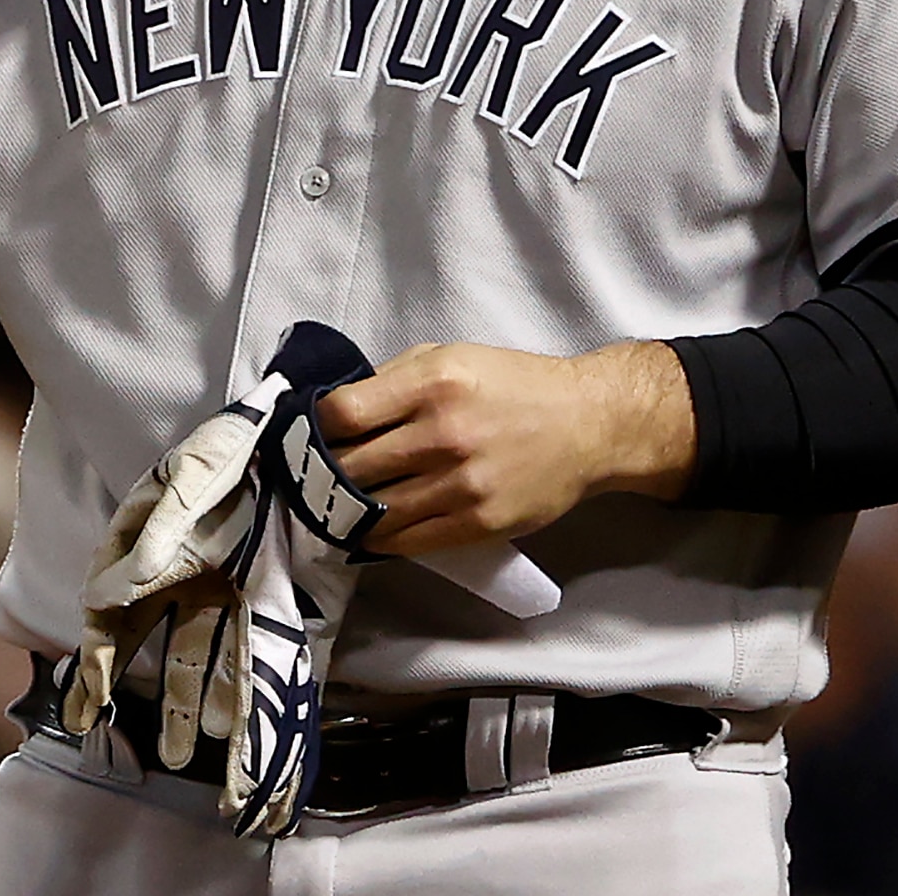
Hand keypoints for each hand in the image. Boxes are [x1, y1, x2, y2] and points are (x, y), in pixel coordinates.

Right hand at [64, 377, 282, 768]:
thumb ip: (156, 533)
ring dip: (184, 707)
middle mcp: (184, 582)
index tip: (93, 692)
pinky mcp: (273, 607)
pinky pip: (257, 660)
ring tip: (174, 754)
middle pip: (148, 646)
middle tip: (103, 733)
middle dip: (125, 690)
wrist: (299, 444)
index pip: (111, 614)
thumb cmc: (234, 449)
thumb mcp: (189, 477)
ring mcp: (227, 597)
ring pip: (197, 660)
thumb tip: (110, 592)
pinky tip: (237, 729)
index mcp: (152, 551)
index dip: (98, 656)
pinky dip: (248, 699)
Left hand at [317, 340, 694, 555]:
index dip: (315, 428)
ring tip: (331, 508)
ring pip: (373, 510)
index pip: (343, 414)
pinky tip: (367, 530)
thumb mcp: (451, 356)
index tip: (310, 436)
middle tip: (310, 478)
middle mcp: (442, 433)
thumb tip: (334, 410)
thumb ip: (393, 380)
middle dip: (323, 474)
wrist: (587, 424)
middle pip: (350, 467)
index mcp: (432, 383)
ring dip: (344, 512)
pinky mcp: (477, 523)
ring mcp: (460, 484)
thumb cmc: (513, 385)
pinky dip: (377, 539)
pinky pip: (406, 541)